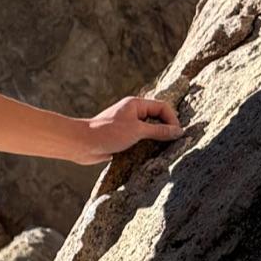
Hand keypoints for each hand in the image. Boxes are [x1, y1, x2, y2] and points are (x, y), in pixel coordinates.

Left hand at [69, 94, 183, 162]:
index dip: (172, 120)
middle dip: (167, 129)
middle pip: (158, 118)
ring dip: (157, 139)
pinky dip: (147, 146)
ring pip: (149, 130)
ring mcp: (127, 125)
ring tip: (165, 150)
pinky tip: (152, 156)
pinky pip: (140, 140)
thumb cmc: (107, 133)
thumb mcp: (137, 131)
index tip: (177, 135)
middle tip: (175, 143)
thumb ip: (159, 131)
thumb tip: (178, 132)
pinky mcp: (122, 138)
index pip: (162, 107)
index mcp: (136, 104)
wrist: (82, 144)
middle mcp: (132, 113)